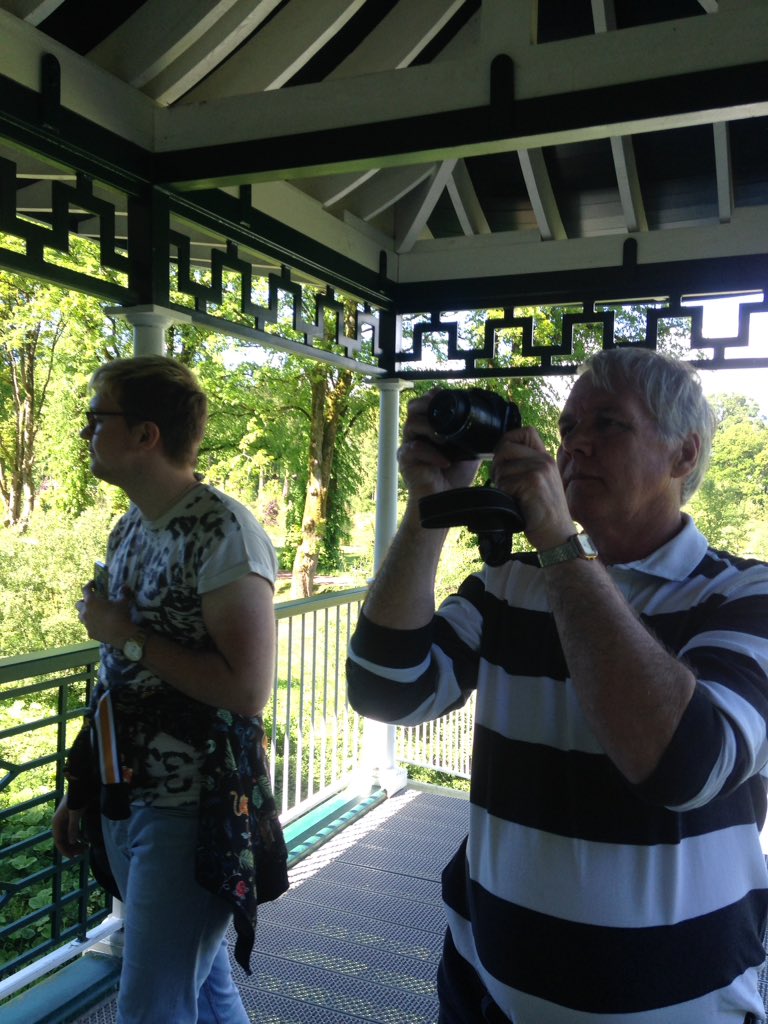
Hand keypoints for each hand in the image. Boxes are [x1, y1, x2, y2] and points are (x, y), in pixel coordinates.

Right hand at [52, 797, 86, 857]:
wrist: (81, 785)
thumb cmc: (77, 797)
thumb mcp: (75, 813)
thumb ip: (73, 827)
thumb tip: (71, 842)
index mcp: (57, 823)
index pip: (58, 841)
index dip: (65, 850)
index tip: (74, 857)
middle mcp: (59, 823)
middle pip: (63, 840)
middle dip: (72, 848)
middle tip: (84, 851)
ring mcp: (65, 821)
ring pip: (68, 836)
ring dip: (75, 843)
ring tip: (86, 847)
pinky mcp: (71, 818)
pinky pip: (73, 831)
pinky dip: (78, 837)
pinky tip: (85, 840)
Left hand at [76, 582, 133, 647]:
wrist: (121, 634)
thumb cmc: (120, 614)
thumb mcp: (123, 602)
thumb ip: (123, 593)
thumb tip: (124, 586)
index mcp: (91, 601)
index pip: (85, 590)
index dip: (89, 585)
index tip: (93, 584)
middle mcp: (85, 612)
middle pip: (78, 605)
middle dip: (84, 602)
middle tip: (92, 602)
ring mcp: (86, 624)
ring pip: (81, 617)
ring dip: (86, 614)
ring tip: (95, 614)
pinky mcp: (90, 633)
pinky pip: (88, 627)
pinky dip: (93, 625)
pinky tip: (100, 625)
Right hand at [398, 390, 481, 499]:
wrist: (447, 500)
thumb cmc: (455, 476)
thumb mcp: (470, 451)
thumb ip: (474, 435)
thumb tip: (494, 422)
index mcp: (430, 426)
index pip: (426, 401)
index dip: (436, 396)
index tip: (451, 400)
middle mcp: (417, 433)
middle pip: (414, 407)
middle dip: (429, 406)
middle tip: (445, 415)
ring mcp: (409, 445)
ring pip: (412, 424)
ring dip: (430, 428)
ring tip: (445, 439)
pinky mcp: (405, 460)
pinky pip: (414, 449)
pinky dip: (431, 453)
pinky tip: (444, 461)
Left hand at [490, 426, 575, 550]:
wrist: (558, 536)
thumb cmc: (544, 514)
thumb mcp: (541, 483)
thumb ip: (526, 466)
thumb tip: (499, 456)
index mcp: (546, 458)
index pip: (525, 432)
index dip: (508, 440)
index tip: (504, 459)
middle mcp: (544, 459)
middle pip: (505, 447)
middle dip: (498, 465)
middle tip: (505, 484)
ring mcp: (540, 469)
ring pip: (501, 467)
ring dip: (501, 484)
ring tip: (514, 497)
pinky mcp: (533, 481)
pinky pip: (504, 483)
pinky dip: (504, 496)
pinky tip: (517, 505)